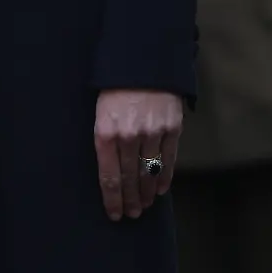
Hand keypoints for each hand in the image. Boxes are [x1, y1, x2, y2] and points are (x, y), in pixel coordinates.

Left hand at [94, 89, 181, 221]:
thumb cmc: (115, 83)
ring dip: (146, 193)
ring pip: (149, 173)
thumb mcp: (100, 108)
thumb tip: (110, 169)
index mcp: (105, 131)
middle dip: (130, 201)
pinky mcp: (171, 128)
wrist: (143, 58)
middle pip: (129, 179)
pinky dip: (164, 179)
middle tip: (131, 214)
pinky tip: (159, 190)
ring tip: (143, 206)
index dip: (112, 199)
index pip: (109, 177)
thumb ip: (105, 138)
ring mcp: (152, 132)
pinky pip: (168, 161)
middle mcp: (128, 135)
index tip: (114, 214)